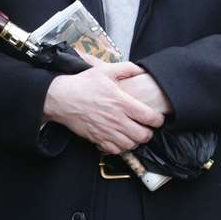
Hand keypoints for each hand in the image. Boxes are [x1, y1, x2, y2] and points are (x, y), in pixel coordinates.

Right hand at [42, 63, 164, 154]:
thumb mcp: (105, 70)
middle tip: (147, 128)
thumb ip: (127, 68)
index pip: (149, 117)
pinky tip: (120, 139)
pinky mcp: (97, 139)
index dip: (158, 120)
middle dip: (149, 133)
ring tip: (134, 134)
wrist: (62, 98)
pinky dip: (121, 147)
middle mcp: (117, 119)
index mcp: (122, 102)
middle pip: (143, 135)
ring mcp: (107, 131)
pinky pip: (116, 150)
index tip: (157, 118)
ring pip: (131, 145)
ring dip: (136, 141)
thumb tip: (142, 70)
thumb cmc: (83, 84)